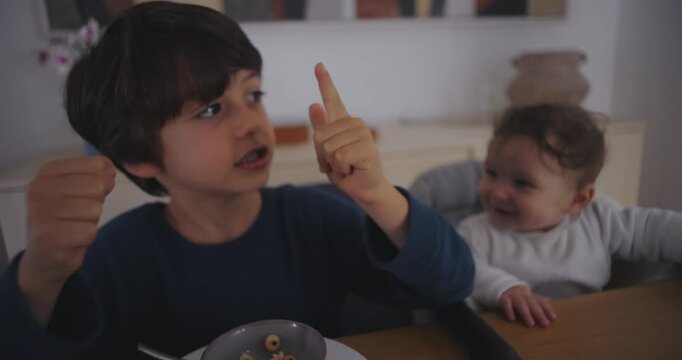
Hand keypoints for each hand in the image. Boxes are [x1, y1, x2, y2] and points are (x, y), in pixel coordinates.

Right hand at [18, 156, 114, 323]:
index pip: (96, 165)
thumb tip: (110, 169)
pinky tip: (72, 239)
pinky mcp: (48, 237)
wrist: (45, 257)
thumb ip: (96, 177)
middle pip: (96, 186)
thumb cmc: (65, 218)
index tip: (92, 192)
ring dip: (91, 221)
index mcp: (47, 172)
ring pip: (94, 209)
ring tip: (74, 225)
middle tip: (80, 213)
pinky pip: (89, 231)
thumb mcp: (80, 191)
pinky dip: (87, 237)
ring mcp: (40, 213)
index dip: (105, 180)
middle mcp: (39, 189)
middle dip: (97, 202)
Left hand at [308, 62, 389, 203]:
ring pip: (327, 146)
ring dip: (332, 164)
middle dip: (322, 156)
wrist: (364, 190)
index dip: (324, 81)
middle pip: (319, 135)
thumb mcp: (326, 152)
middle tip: (339, 164)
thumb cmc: (346, 170)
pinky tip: (352, 169)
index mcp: (343, 123)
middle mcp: (354, 124)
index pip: (332, 98)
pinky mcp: (366, 146)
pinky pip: (338, 156)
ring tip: (347, 166)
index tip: (318, 65)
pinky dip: (340, 169)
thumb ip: (320, 130)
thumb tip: (314, 104)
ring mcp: (363, 133)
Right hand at [499, 285, 555, 326]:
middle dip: (539, 313)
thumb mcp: (531, 297)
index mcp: (531, 296)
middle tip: (545, 323)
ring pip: (521, 305)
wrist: (505, 285)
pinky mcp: (504, 298)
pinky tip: (512, 319)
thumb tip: (550, 300)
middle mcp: (523, 295)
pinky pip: (506, 304)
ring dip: (526, 314)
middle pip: (533, 304)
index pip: (541, 302)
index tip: (553, 318)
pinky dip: (509, 311)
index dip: (547, 309)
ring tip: (531, 324)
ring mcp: (514, 296)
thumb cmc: (521, 295)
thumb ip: (540, 300)